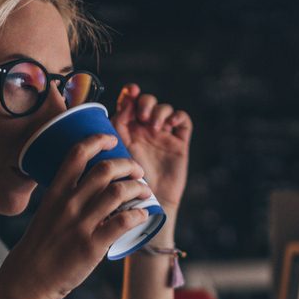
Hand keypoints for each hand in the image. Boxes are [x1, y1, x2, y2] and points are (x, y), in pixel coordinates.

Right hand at [0, 135, 152, 298]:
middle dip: (128, 164)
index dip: (98, 140)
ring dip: (138, 188)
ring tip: (144, 191)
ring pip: (118, 192)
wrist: (27, 281)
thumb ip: (66, 200)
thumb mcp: (46, 214)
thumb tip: (93, 190)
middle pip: (105, 169)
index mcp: (56, 193)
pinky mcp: (92, 246)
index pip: (77, 153)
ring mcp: (80, 225)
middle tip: (137, 171)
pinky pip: (123, 222)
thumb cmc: (39, 247)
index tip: (112, 139)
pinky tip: (143, 215)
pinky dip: (139, 215)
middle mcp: (68, 204)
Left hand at [112, 84, 191, 210]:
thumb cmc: (125, 184)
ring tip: (153, 125)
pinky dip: (177, 116)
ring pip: (165, 108)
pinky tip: (169, 124)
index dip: (130, 93)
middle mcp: (144, 131)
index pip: (129, 102)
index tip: (130, 92)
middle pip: (148, 101)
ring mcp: (162, 137)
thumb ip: (115, 130)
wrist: (145, 206)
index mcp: (126, 131)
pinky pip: (183, 121)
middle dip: (145, 102)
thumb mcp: (115, 154)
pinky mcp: (179, 144)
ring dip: (159, 111)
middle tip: (141, 117)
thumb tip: (119, 105)